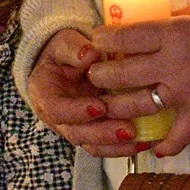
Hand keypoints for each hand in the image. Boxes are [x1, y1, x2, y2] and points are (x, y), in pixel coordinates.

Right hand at [28, 29, 138, 152]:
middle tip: (128, 130)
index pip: (56, 109)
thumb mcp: (65, 42)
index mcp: (45, 94)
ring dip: (116, 146)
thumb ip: (73, 47)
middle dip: (103, 134)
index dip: (76, 111)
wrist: (69, 60)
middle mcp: (58, 116)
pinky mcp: (93, 131)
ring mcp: (76, 126)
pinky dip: (125, 147)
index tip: (99, 106)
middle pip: (76, 133)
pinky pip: (107, 146)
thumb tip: (90, 55)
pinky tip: (145, 143)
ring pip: (93, 145)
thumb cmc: (65, 50)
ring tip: (140, 140)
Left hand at [88, 0, 189, 157]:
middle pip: (123, 74)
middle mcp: (175, 64)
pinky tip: (152, 149)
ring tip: (105, 105)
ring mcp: (187, 90)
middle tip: (93, 75)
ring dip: (117, 107)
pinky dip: (166, 146)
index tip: (94, 40)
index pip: (125, 37)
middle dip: (100, 75)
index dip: (103, 39)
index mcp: (173, 33)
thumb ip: (169, 17)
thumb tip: (144, 22)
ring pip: (139, 105)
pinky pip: (180, 135)